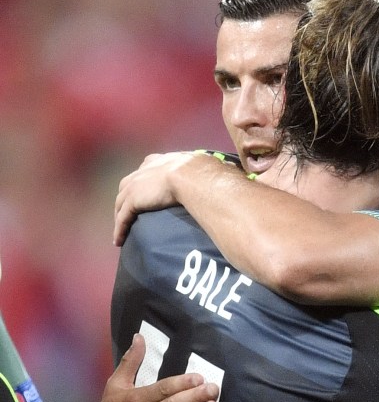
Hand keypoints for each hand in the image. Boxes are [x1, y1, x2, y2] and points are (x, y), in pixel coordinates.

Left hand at [113, 150, 236, 245]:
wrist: (195, 176)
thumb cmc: (208, 175)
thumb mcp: (209, 172)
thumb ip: (216, 177)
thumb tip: (238, 183)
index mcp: (165, 161)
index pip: (148, 168)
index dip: (144, 180)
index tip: (145, 189)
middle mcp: (147, 169)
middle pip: (129, 184)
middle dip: (126, 198)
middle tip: (126, 212)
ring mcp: (137, 183)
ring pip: (121, 201)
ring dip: (119, 215)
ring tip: (120, 230)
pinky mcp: (134, 199)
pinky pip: (122, 216)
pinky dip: (119, 228)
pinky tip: (118, 240)